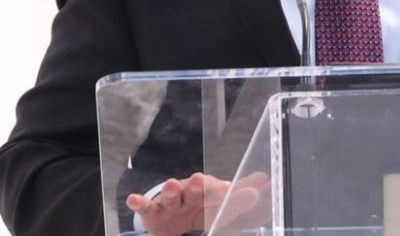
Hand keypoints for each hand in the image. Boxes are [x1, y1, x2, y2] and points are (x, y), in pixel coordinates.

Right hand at [127, 172, 269, 235]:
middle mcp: (192, 195)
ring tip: (171, 185)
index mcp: (212, 194)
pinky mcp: (153, 212)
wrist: (172, 220)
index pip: (226, 193)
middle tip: (200, 179)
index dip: (237, 194)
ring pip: (172, 196)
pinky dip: (139, 203)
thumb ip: (241, 195)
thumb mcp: (222, 205)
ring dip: (171, 191)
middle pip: (198, 190)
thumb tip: (266, 180)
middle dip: (199, 185)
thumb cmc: (201, 208)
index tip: (253, 193)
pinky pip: (145, 207)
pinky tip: (133, 199)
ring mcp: (171, 203)